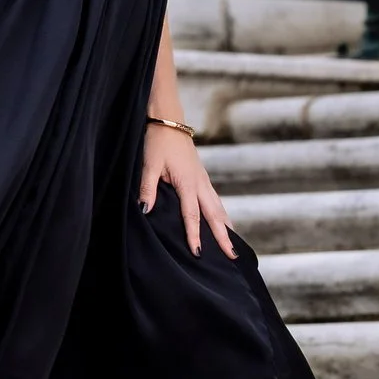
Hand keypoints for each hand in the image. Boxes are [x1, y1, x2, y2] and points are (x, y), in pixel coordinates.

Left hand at [140, 124, 235, 258]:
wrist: (168, 121)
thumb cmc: (158, 142)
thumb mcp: (149, 165)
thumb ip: (148, 189)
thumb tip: (146, 211)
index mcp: (188, 183)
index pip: (192, 215)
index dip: (194, 235)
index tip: (197, 253)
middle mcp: (201, 184)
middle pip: (214, 215)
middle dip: (224, 237)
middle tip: (232, 256)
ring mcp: (204, 180)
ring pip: (218, 208)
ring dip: (226, 227)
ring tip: (233, 245)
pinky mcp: (202, 178)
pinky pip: (215, 201)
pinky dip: (221, 214)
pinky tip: (223, 222)